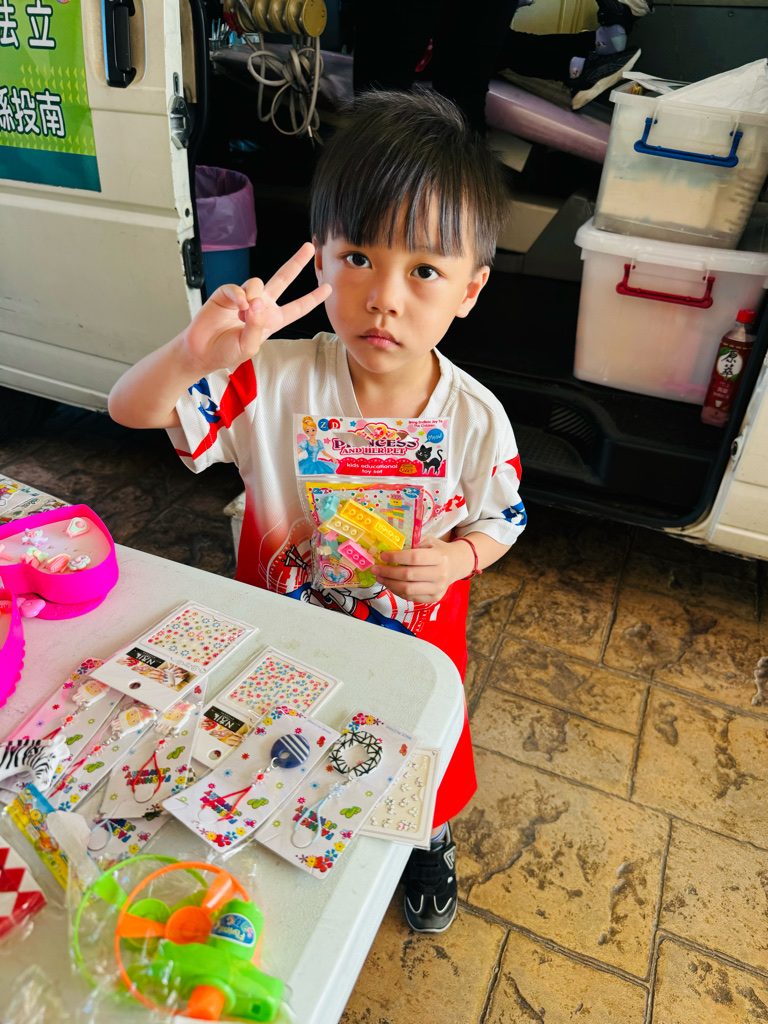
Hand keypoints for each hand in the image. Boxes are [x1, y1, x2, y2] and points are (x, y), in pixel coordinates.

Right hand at [180, 242, 331, 374]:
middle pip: (283, 279)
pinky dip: (238, 296)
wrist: (202, 350)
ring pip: (257, 282)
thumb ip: (257, 326)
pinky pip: (237, 287)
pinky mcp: (227, 293)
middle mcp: (261, 305)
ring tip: (244, 314)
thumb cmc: (226, 352)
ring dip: (253, 296)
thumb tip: (257, 303)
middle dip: (296, 262)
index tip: (328, 288)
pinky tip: (236, 307)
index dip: (313, 298)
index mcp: (272, 320)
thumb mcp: (248, 347)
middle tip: (309, 247)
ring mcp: (245, 297)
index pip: (298, 307)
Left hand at [370, 536, 471, 603]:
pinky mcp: (434, 598)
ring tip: (379, 577)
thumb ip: (412, 543)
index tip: (383, 556)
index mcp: (440, 557)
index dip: (396, 557)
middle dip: (388, 572)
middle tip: (375, 568)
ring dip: (390, 583)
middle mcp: (441, 574)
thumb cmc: (439, 550)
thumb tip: (388, 546)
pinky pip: (411, 597)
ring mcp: (438, 588)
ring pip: (408, 589)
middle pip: (408, 575)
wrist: (456, 564)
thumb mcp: (429, 541)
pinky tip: (390, 584)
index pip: (414, 558)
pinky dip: (397, 591)